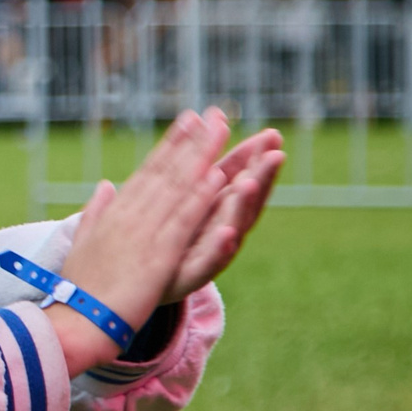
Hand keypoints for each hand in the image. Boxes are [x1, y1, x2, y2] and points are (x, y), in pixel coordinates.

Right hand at [49, 108, 233, 376]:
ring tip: (222, 132)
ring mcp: (143, 234)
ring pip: (177, 189)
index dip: (170, 144)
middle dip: (191, 142)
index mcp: (115, 213)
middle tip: (215, 114)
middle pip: (166, 172)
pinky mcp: (157, 256)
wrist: (74, 321)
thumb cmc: (78, 287)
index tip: (188, 120)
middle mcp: (129, 216)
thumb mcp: (85, 241)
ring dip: (201, 158)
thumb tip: (104, 185)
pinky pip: (183, 221)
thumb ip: (96, 210)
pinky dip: (200, 198)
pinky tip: (217, 177)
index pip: (147, 171)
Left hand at [161, 128, 284, 302]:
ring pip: (232, 226)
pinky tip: (228, 234)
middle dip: (261, 176)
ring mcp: (208, 252)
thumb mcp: (170, 200)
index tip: (272, 135)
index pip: (236, 177)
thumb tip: (193, 122)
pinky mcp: (192, 276)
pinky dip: (219, 249)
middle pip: (244, 199)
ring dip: (243, 206)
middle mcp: (217, 228)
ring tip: (250, 183)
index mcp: (210, 207)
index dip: (253, 157)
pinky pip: (209, 262)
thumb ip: (185, 168)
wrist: (134, 288)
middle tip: (276, 154)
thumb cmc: (158, 241)